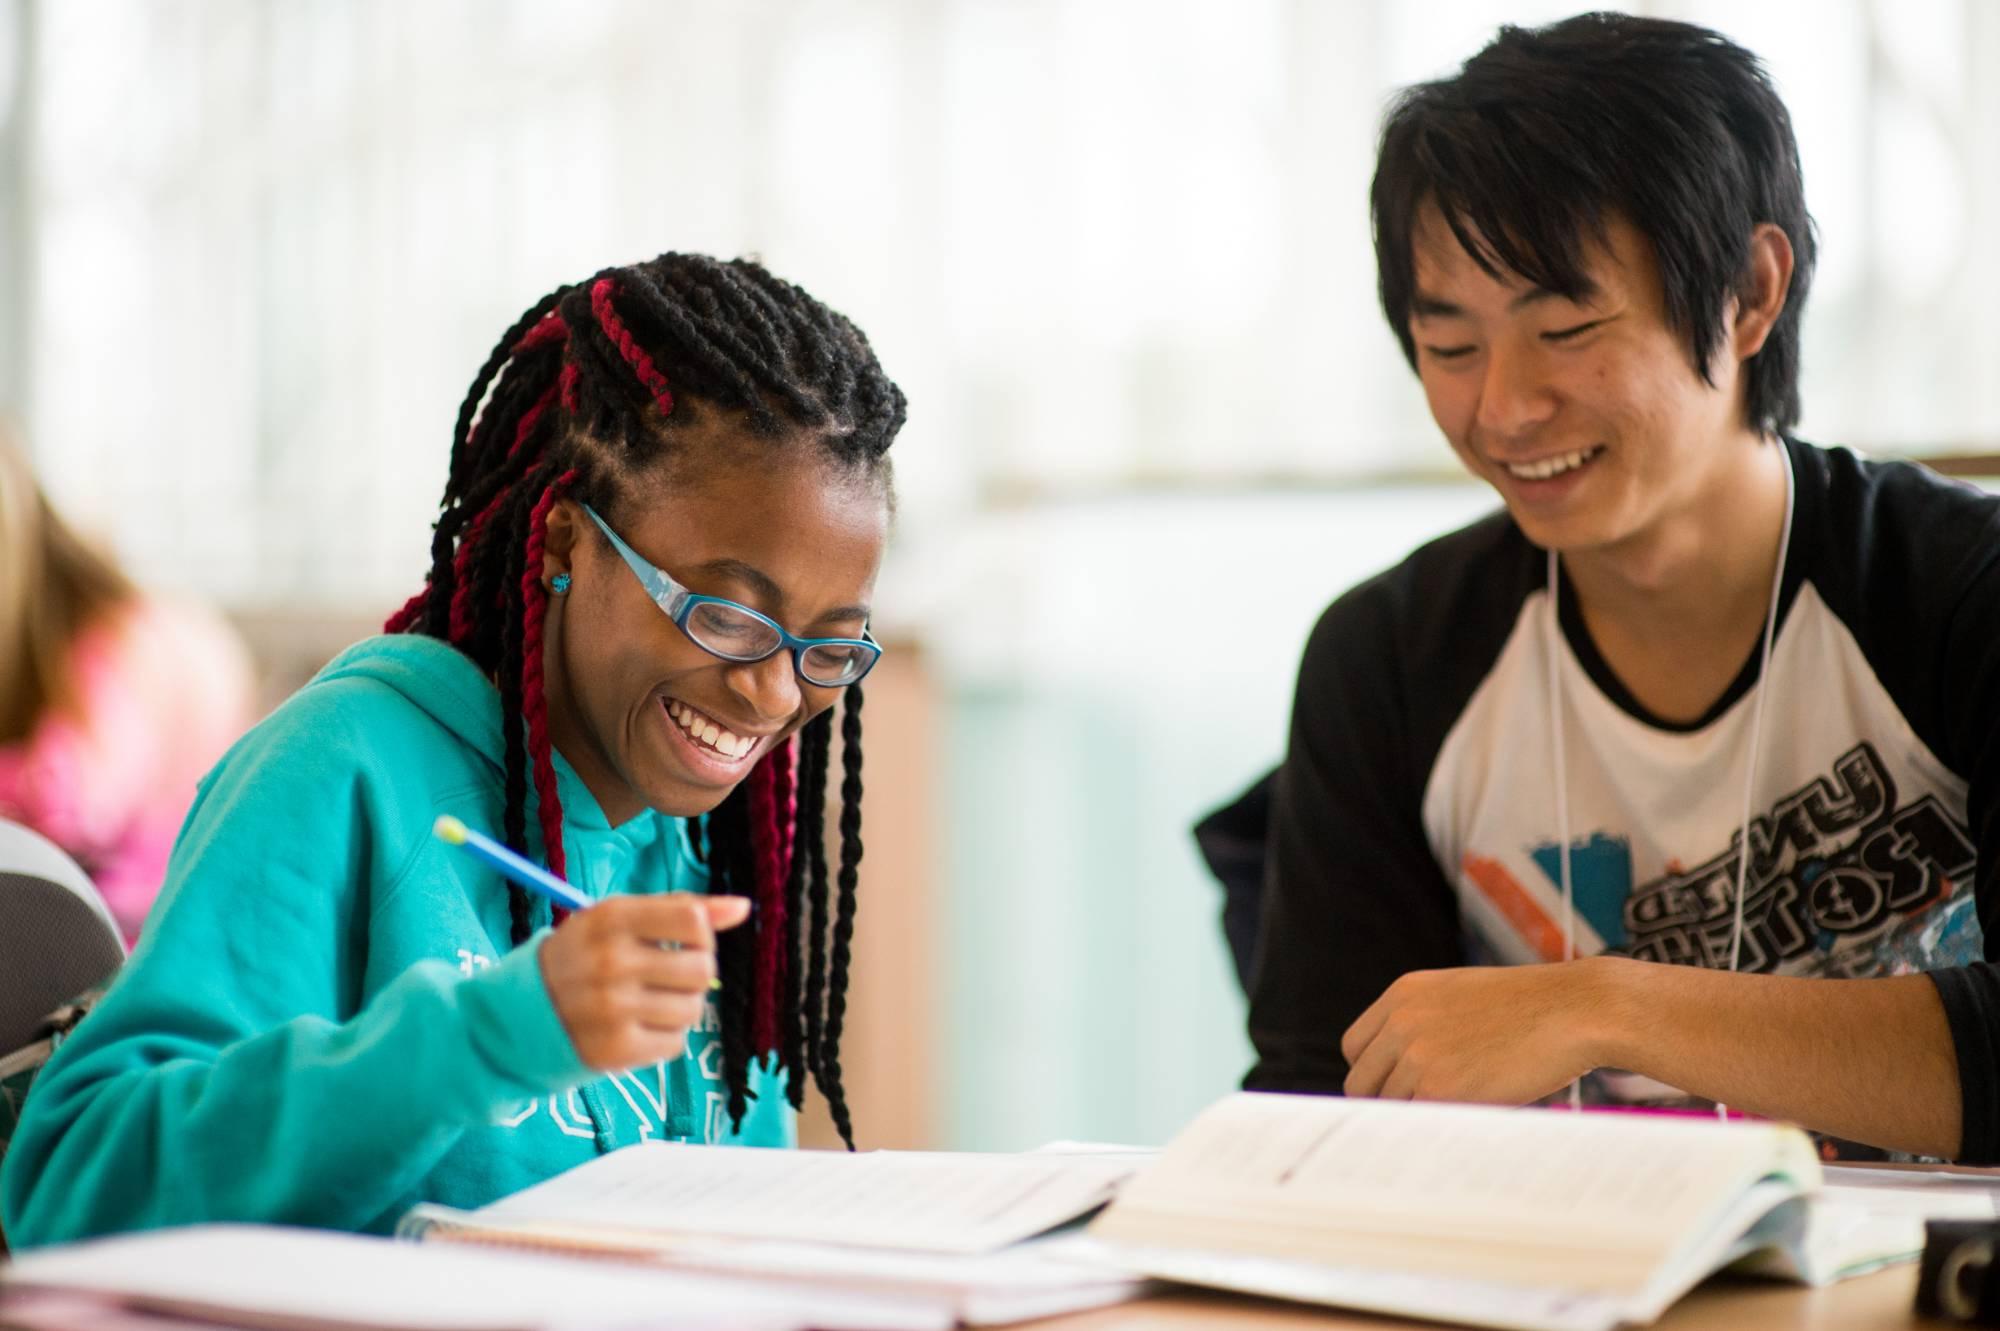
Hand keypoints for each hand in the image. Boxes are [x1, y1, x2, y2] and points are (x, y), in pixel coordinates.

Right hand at [537, 893, 750, 1070]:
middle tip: (666, 977)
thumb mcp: (622, 919)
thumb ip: (681, 909)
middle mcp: (610, 961)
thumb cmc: (588, 955)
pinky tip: (638, 1027)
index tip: (684, 943)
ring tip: (649, 1002)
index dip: (701, 934)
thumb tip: (744, 907)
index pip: (692, 919)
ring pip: (693, 1010)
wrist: (526, 1011)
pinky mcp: (613, 1049)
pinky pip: (675, 1044)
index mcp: (611, 918)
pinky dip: (665, 1038)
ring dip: (681, 1008)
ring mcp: (611, 1008)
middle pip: (702, 969)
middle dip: (694, 975)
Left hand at [1340, 960, 1613, 1104]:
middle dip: (1386, 1103)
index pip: (1355, 1047)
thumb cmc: (1532, 1008)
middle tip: (1421, 1117)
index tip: (1393, 1090)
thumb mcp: (1461, 995)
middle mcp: (1401, 1022)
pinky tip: (1463, 1126)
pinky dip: (1435, 1131)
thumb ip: (1423, 1024)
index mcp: (1403, 994)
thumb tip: (1400, 1073)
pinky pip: (1418, 1124)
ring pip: (1390, 1109)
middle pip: (1362, 1083)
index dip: (1373, 1073)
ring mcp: (1417, 1057)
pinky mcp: (1441, 1090)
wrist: (1577, 1009)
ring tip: (1457, 1117)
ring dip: (1417, 1118)